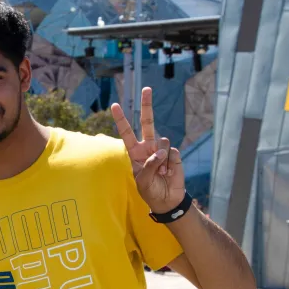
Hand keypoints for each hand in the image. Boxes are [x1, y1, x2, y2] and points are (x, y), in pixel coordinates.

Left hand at [112, 87, 185, 213]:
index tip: (115, 105)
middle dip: (147, 105)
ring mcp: (161, 149)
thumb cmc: (150, 190)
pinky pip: (172, 152)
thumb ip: (150, 164)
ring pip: (162, 142)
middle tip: (146, 89)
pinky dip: (170, 164)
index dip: (121, 119)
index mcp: (135, 152)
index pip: (126, 132)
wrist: (166, 199)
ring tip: (161, 172)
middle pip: (147, 122)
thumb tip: (160, 150)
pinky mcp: (173, 154)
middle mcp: (148, 147)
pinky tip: (169, 173)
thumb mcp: (143, 180)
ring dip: (162, 159)